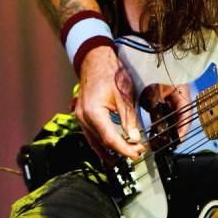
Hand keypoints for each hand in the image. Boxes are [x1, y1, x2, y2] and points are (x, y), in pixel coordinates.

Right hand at [75, 45, 144, 160]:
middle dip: (121, 149)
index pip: (110, 139)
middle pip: (102, 142)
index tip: (137, 153)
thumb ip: (129, 119)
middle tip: (138, 151)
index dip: (124, 149)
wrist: (95, 60)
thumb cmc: (110, 73)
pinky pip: (90, 134)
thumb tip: (135, 138)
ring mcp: (80, 117)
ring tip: (125, 156)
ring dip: (109, 150)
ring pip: (94, 141)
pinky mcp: (81, 115)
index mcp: (93, 112)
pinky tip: (110, 149)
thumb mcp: (124, 96)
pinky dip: (101, 143)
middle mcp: (83, 117)